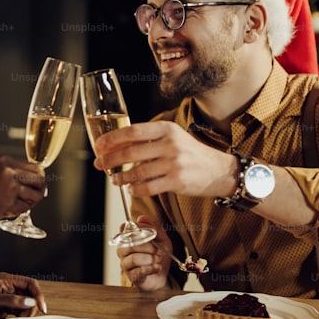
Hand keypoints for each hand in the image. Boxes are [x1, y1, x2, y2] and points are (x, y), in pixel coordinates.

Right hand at [0, 155, 46, 226]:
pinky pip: (25, 207)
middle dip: (40, 189)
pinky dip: (21, 210)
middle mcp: (8, 172)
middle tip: (37, 195)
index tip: (38, 183)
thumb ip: (11, 169)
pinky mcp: (9, 203)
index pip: (35, 166)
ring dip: (32, 201)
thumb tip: (35, 175)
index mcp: (4, 161)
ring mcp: (9, 187)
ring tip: (23, 203)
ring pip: (35, 195)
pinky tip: (11, 208)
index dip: (39, 176)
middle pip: (39, 179)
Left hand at [0, 272, 45, 318]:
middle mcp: (8, 287)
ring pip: (27, 306)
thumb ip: (10, 300)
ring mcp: (8, 299)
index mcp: (4, 280)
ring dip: (26, 314)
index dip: (38, 294)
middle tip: (23, 318)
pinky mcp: (6, 310)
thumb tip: (30, 301)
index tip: (41, 308)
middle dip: (31, 307)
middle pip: (31, 295)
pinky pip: (21, 313)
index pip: (29, 283)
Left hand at [92, 121, 235, 198]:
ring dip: (121, 177)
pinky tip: (131, 189)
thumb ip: (150, 139)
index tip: (99, 146)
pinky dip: (136, 190)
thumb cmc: (191, 154)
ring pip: (137, 172)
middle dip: (110, 160)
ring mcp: (174, 163)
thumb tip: (118, 145)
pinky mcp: (177, 181)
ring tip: (114, 180)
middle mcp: (170, 144)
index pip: (132, 131)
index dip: (112, 139)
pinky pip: (148, 187)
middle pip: (130, 152)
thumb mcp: (173, 138)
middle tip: (99, 165)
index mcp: (166, 129)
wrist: (218, 170)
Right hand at [116, 215, 172, 290]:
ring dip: (151, 259)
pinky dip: (151, 268)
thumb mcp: (162, 239)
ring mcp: (125, 264)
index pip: (125, 229)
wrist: (162, 275)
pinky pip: (139, 271)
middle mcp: (123, 250)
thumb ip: (153, 228)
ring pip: (134, 258)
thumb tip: (141, 218)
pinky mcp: (131, 276)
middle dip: (149, 247)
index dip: (135, 230)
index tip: (148, 234)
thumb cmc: (159, 255)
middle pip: (131, 245)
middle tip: (159, 251)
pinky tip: (157, 268)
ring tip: (159, 260)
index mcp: (129, 238)